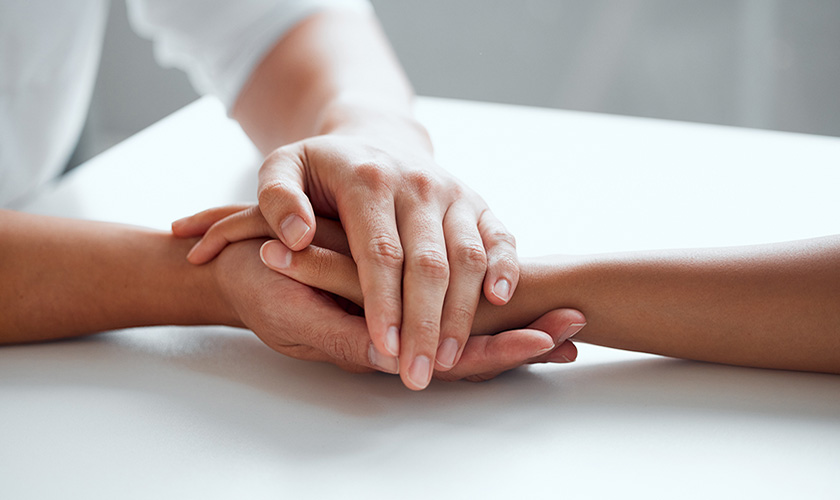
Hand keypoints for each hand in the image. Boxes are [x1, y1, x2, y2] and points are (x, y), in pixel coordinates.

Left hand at [175, 133, 520, 389]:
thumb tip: (296, 237)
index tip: (384, 348)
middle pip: (429, 263)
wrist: (376, 138)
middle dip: (425, 324)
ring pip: (467, 256)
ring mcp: (451, 192)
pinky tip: (499, 301)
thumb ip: (276, 198)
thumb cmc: (325, 169)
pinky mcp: (476, 202)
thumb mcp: (282, 168)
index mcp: (368, 180)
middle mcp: (417, 184)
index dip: (383, 303)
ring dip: (462, 312)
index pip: (380, 251)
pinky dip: (504, 267)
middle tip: (416, 375)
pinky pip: (499, 236)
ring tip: (448, 360)